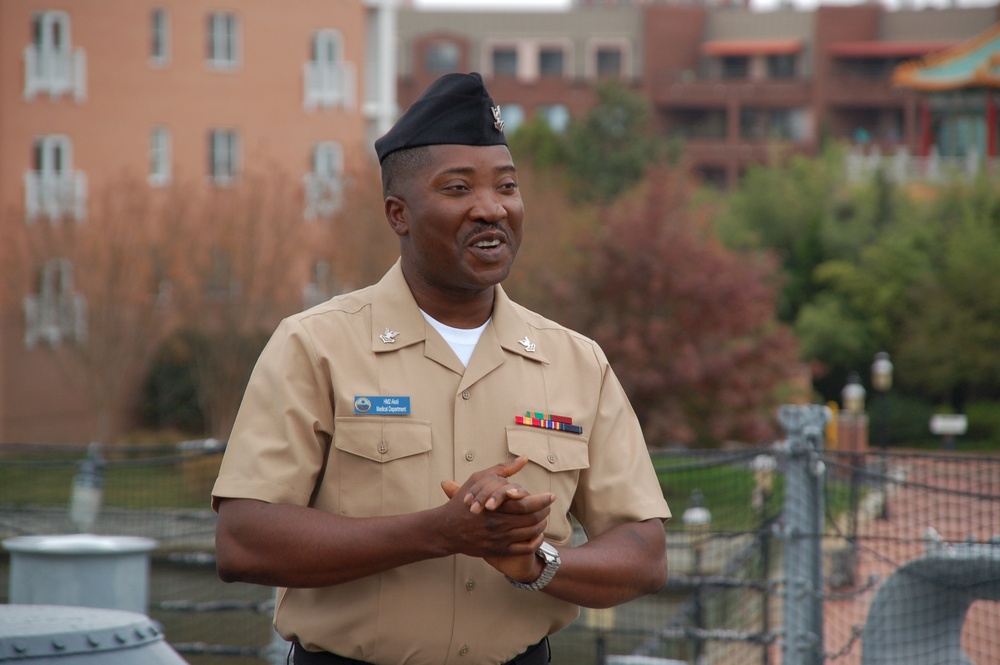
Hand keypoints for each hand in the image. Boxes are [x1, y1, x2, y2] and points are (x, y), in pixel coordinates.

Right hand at [438, 457, 554, 559]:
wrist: (446, 529)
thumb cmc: (463, 502)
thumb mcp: (479, 480)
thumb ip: (503, 469)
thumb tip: (524, 458)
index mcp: (495, 507)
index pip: (528, 504)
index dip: (543, 500)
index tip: (551, 496)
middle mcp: (499, 524)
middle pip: (533, 519)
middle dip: (545, 511)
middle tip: (548, 506)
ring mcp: (499, 539)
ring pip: (531, 533)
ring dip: (542, 525)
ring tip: (544, 517)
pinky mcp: (499, 550)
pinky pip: (525, 548)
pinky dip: (536, 541)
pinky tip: (537, 533)